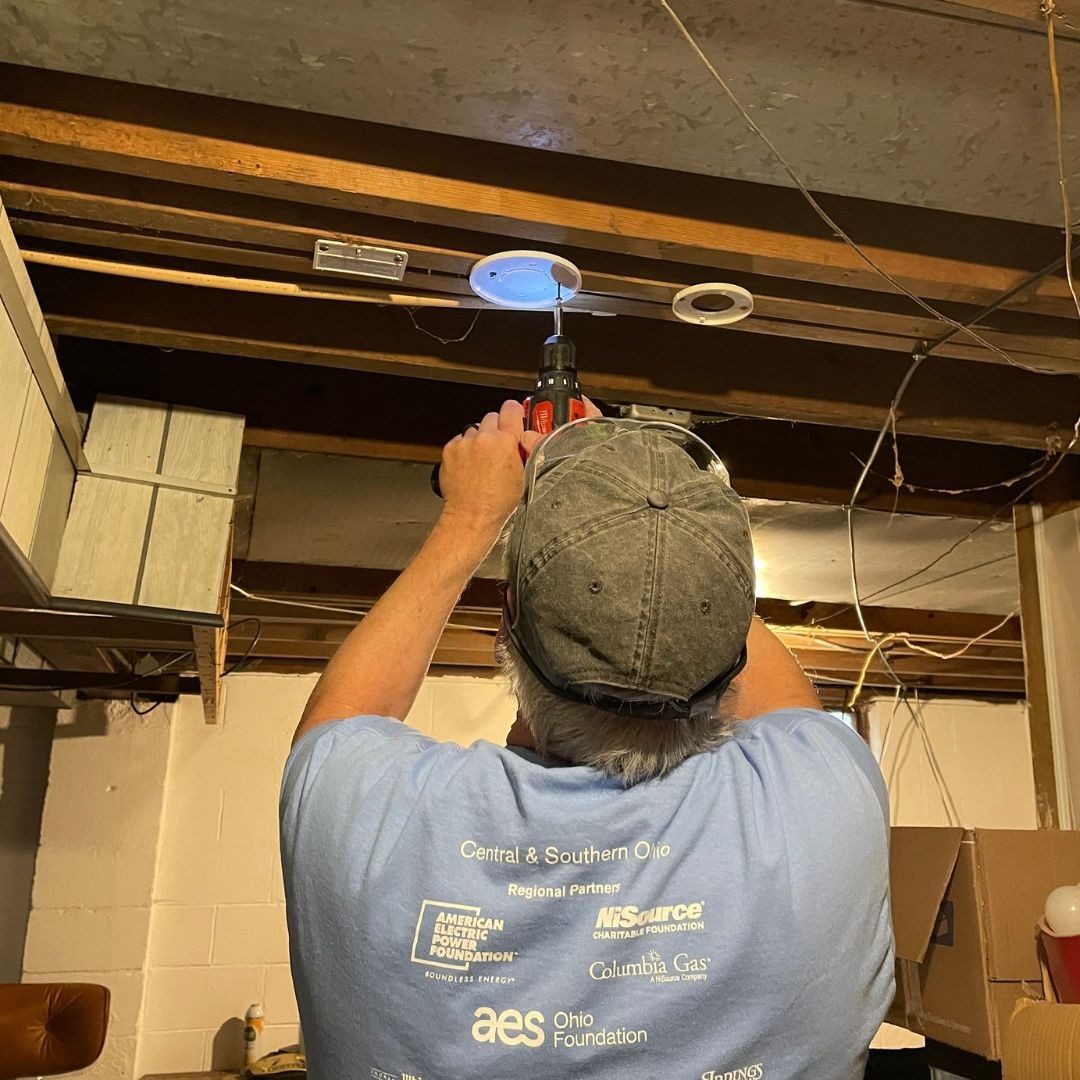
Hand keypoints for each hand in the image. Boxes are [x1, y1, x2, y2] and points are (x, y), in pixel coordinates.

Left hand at [439, 399, 531, 529]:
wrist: (471, 515)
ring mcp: (465, 443)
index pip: (511, 409)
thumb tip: (526, 437)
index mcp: (506, 441)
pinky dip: (464, 449)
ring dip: (479, 440)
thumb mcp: (523, 475)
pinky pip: (460, 441)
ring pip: (474, 430)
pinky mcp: (450, 450)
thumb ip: (524, 450)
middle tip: (499, 446)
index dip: (514, 412)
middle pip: (492, 417)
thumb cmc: (497, 502)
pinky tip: (470, 465)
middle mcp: (484, 438)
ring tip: (483, 460)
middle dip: (496, 429)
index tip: (514, 415)